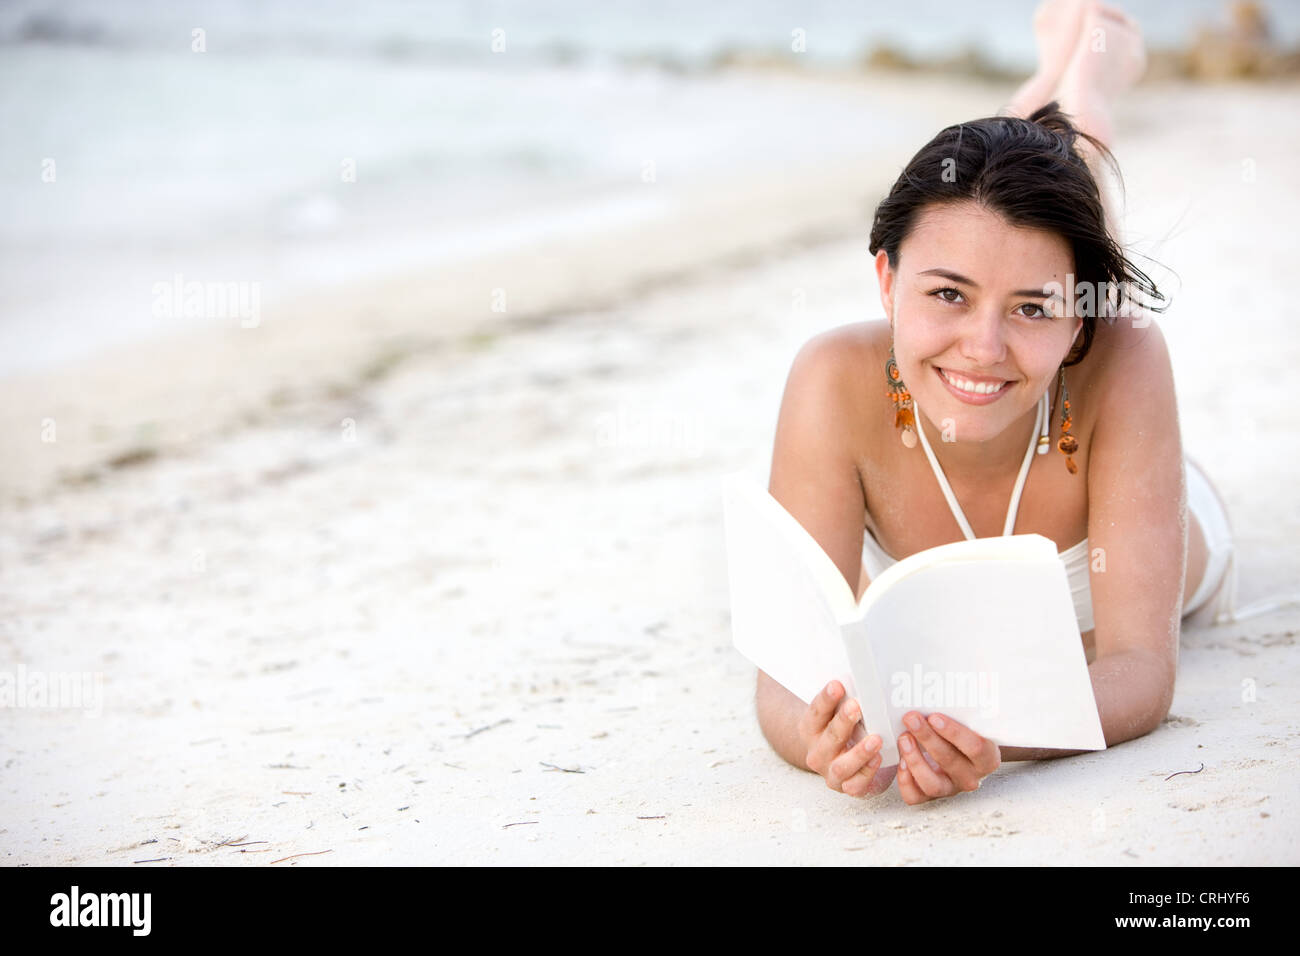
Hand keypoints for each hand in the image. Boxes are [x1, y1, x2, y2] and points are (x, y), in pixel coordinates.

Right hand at [798, 681, 891, 797]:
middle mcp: (817, 751)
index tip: (837, 685)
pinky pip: (856, 785)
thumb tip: (862, 676)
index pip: (816, 711)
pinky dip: (867, 773)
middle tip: (856, 706)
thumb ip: (845, 700)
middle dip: (844, 721)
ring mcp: (830, 771)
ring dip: (859, 752)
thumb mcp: (836, 714)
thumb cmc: (841, 731)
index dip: (826, 698)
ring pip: (842, 765)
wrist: (834, 761)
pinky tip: (878, 760)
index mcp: (810, 728)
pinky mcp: (846, 787)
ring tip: (875, 739)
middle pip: (830, 736)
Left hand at [896, 711, 1000, 804]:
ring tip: (903, 737)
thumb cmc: (964, 732)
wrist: (960, 755)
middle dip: (927, 738)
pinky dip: (905, 781)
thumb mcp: (972, 721)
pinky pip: (916, 796)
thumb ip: (970, 706)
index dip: (954, 732)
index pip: (976, 748)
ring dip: (915, 759)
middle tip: (911, 718)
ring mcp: (950, 789)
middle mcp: (971, 777)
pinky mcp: (930, 797)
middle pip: (950, 760)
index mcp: (988, 758)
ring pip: (932, 783)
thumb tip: (976, 679)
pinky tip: (900, 762)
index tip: (935, 716)